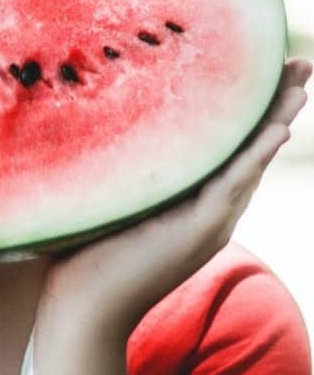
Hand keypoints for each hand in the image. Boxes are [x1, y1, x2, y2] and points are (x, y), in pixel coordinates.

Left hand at [37, 56, 311, 340]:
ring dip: (277, 118)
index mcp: (192, 202)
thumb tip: (98, 118)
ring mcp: (210, 222)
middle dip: (277, 104)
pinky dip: (255, 156)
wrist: (83, 311)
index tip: (265, 69)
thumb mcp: (111, 200)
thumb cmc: (83, 256)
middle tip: (301, 63)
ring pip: (251, 161)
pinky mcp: (199, 232)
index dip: (250, 110)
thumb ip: (121, 169)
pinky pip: (233, 185)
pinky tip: (278, 127)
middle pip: (251, 148)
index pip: (230, 147)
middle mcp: (210, 210)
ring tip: (300, 82)